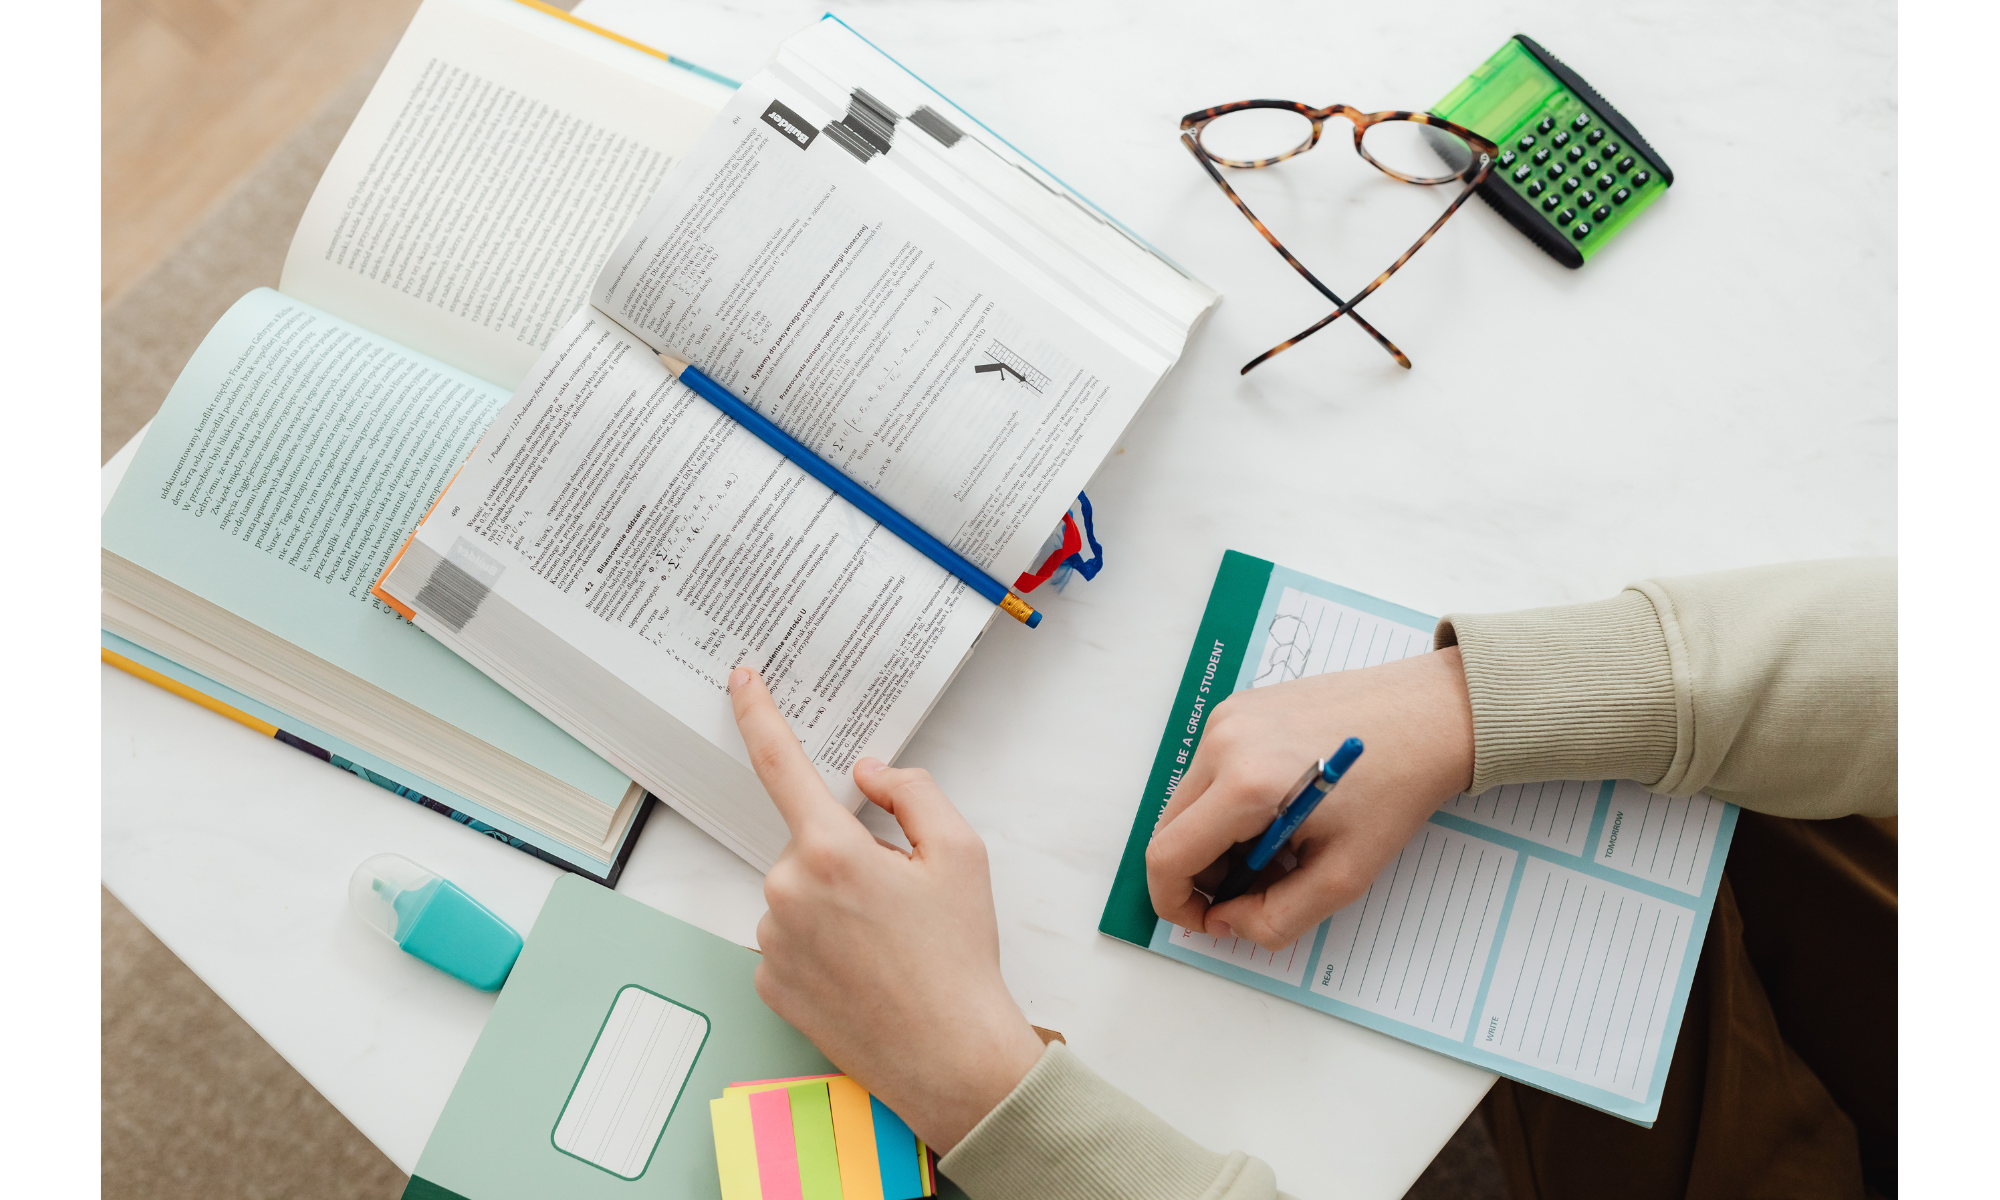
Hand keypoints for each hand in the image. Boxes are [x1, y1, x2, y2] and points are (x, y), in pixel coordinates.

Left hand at [729, 667, 1045, 1153]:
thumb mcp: (961, 853)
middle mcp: (786, 892)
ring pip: (797, 893)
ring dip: (833, 902)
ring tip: (887, 945)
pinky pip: (788, 939)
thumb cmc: (960, 956)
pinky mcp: (767, 983)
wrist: (950, 1056)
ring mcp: (770, 941)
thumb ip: (911, 791)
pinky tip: (861, 970)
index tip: (742, 679)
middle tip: (901, 900)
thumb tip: (866, 773)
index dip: (757, 713)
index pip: (780, 763)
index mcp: (831, 851)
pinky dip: (819, 943)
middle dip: (848, 856)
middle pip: (809, 843)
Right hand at [1145, 648, 1474, 950]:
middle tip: (1257, 886)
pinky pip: (1208, 770)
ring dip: (1217, 838)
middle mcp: (1223, 742)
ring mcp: (1226, 718)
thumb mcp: (1344, 875)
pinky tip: (1280, 809)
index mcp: (1245, 785)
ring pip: (1187, 802)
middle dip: (1202, 873)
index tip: (1209, 920)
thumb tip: (1227, 921)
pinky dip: (1228, 803)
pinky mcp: (1238, 707)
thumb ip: (1276, 917)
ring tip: (1279, 845)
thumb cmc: (1396, 790)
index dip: (1177, 903)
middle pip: (1170, 830)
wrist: (1430, 715)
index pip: (1169, 857)